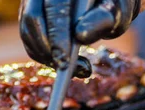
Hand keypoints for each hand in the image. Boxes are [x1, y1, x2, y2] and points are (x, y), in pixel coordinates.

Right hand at [19, 0, 140, 77]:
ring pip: (27, 32)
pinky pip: (30, 40)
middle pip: (33, 19)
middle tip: (66, 69)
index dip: (57, 36)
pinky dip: (45, 57)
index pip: (55, 8)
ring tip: (76, 68)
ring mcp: (33, 2)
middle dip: (47, 49)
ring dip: (46, 56)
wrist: (103, 1)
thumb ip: (102, 19)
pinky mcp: (30, 15)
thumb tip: (80, 36)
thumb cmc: (112, 5)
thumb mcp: (116, 10)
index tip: (64, 62)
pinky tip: (67, 64)